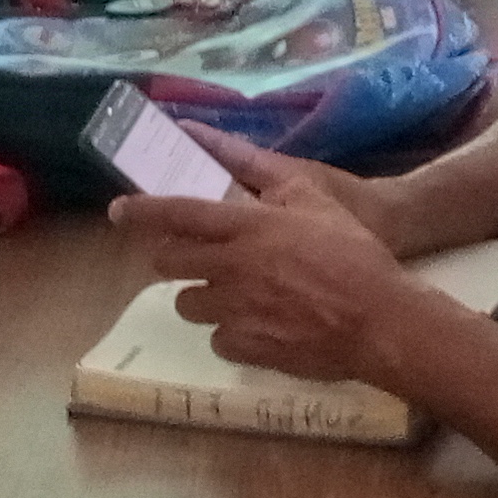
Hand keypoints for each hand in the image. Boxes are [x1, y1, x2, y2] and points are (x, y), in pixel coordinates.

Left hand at [109, 141, 415, 378]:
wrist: (379, 319)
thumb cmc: (352, 252)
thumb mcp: (314, 197)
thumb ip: (265, 174)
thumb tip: (223, 149)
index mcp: (247, 227)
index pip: (177, 214)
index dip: (142, 212)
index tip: (118, 211)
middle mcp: (231, 268)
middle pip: (169, 265)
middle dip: (171, 260)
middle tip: (192, 259)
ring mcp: (235, 311)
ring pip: (189, 305)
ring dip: (202, 297)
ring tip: (235, 295)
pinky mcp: (246, 347)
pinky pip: (218, 339)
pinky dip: (232, 332)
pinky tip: (260, 324)